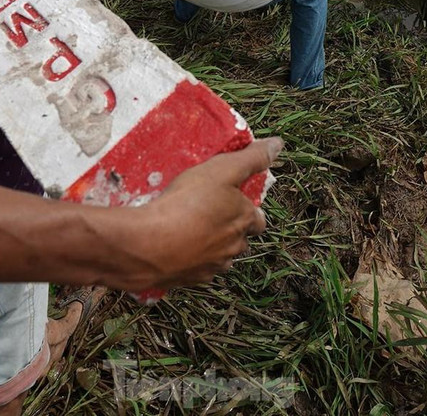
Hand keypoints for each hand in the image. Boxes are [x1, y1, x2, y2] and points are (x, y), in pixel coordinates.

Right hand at [123, 138, 281, 289]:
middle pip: (239, 240)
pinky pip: (195, 269)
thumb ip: (251, 158)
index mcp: (244, 221)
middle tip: (208, 214)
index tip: (232, 201)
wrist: (149, 245)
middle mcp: (234, 248)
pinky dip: (190, 260)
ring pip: (219, 257)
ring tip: (189, 230)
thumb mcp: (221, 170)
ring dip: (211, 246)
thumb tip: (278, 145)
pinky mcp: (190, 280)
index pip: (258, 219)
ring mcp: (212, 267)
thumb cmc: (188, 203)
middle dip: (230, 230)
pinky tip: (174, 247)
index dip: (246, 210)